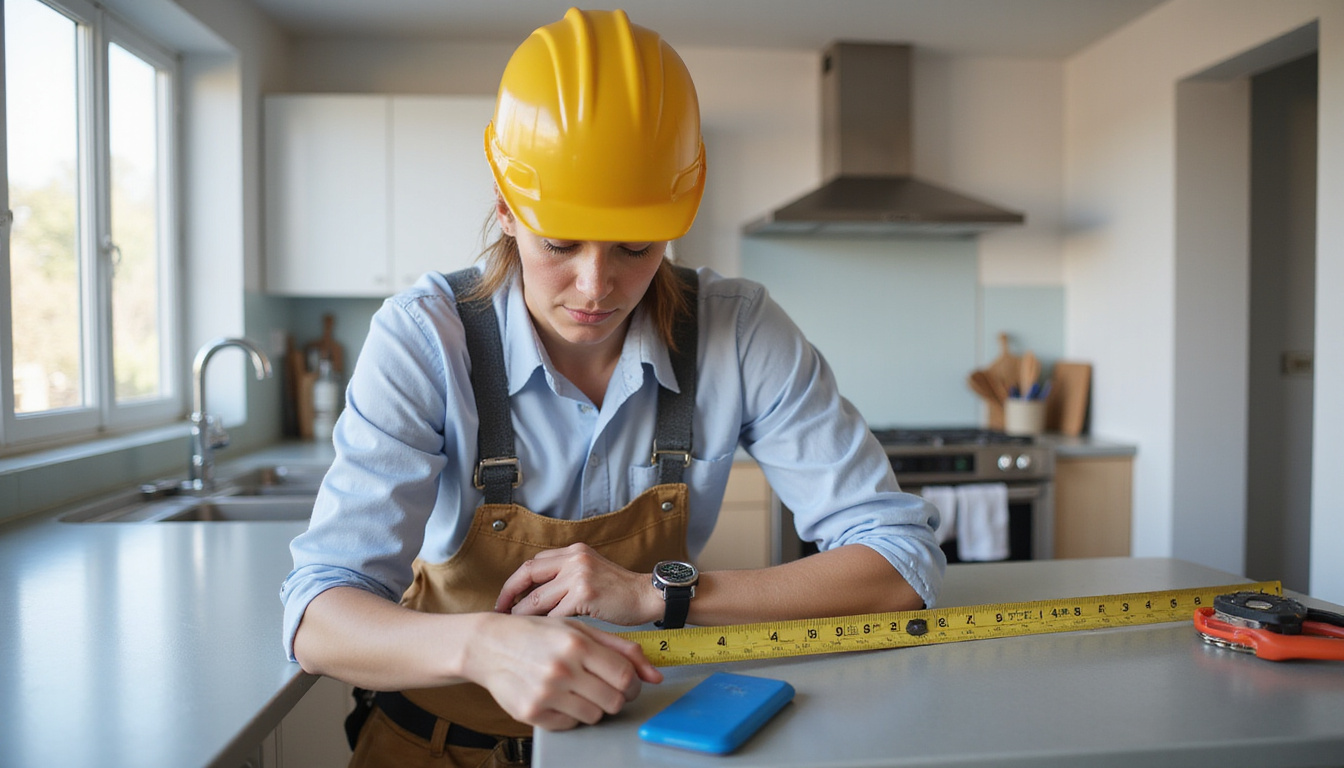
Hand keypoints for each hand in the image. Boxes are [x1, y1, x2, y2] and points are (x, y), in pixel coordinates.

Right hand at [463, 613, 662, 729]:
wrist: (489, 645)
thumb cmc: (537, 633)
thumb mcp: (579, 628)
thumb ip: (620, 649)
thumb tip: (655, 675)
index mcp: (577, 644)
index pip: (625, 676)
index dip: (634, 684)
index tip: (629, 684)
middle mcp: (562, 669)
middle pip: (614, 701)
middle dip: (617, 697)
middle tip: (606, 688)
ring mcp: (545, 693)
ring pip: (594, 716)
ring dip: (594, 706)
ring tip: (580, 690)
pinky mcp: (532, 712)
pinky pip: (570, 724)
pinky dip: (571, 714)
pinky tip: (560, 697)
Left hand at [495, 542, 659, 625]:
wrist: (647, 596)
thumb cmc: (619, 591)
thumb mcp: (591, 570)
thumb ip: (565, 576)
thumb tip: (533, 595)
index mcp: (573, 551)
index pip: (532, 563)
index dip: (514, 582)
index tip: (505, 599)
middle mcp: (573, 558)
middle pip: (527, 574)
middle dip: (508, 596)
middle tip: (500, 613)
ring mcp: (579, 575)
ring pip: (537, 598)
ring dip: (524, 616)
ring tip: (517, 629)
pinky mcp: (585, 594)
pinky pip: (554, 614)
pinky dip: (545, 627)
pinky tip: (541, 637)